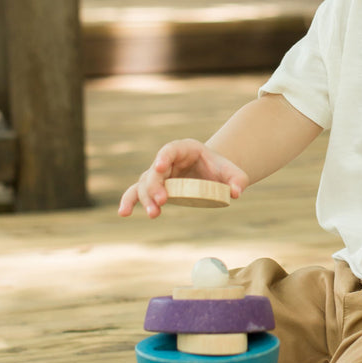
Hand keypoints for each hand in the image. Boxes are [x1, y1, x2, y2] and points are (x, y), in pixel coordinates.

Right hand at [118, 138, 247, 218]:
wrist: (212, 173)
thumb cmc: (221, 170)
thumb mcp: (233, 172)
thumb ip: (237, 180)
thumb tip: (235, 193)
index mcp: (185, 149)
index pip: (171, 149)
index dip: (164, 156)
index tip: (160, 166)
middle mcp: (168, 160)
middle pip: (155, 170)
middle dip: (156, 186)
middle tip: (162, 202)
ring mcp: (159, 174)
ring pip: (145, 183)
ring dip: (145, 198)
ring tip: (154, 213)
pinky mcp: (155, 188)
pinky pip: (137, 192)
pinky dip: (130, 201)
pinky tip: (123, 213)